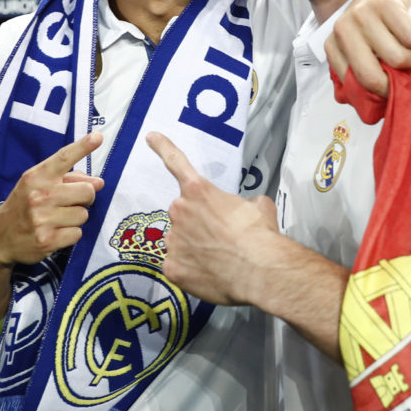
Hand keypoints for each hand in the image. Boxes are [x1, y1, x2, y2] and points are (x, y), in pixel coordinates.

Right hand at [0, 132, 104, 267]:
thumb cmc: (23, 206)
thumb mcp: (37, 185)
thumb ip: (68, 179)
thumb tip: (99, 182)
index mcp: (36, 177)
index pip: (63, 158)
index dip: (83, 147)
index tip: (98, 137)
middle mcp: (39, 195)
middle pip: (86, 191)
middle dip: (85, 197)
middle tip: (72, 201)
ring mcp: (42, 219)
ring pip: (83, 214)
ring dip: (75, 217)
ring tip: (58, 219)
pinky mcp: (47, 241)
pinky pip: (77, 233)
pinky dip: (70, 234)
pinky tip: (55, 233)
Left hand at [146, 132, 277, 305]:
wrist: (260, 271)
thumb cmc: (260, 236)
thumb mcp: (257, 206)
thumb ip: (239, 203)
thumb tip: (243, 210)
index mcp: (199, 191)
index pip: (177, 163)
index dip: (163, 147)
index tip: (150, 137)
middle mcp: (180, 212)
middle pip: (183, 214)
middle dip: (197, 222)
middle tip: (221, 237)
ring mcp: (173, 241)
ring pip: (179, 241)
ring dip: (194, 246)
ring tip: (219, 258)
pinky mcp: (171, 268)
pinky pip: (177, 265)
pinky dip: (191, 270)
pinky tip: (209, 273)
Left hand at [325, 0, 410, 95]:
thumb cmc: (379, 22)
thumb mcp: (364, 46)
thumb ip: (363, 70)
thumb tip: (374, 110)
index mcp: (333, 45)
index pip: (353, 84)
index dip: (379, 92)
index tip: (394, 87)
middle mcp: (342, 30)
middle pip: (371, 76)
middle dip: (396, 81)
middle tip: (409, 72)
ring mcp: (362, 15)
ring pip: (396, 58)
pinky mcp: (384, 4)